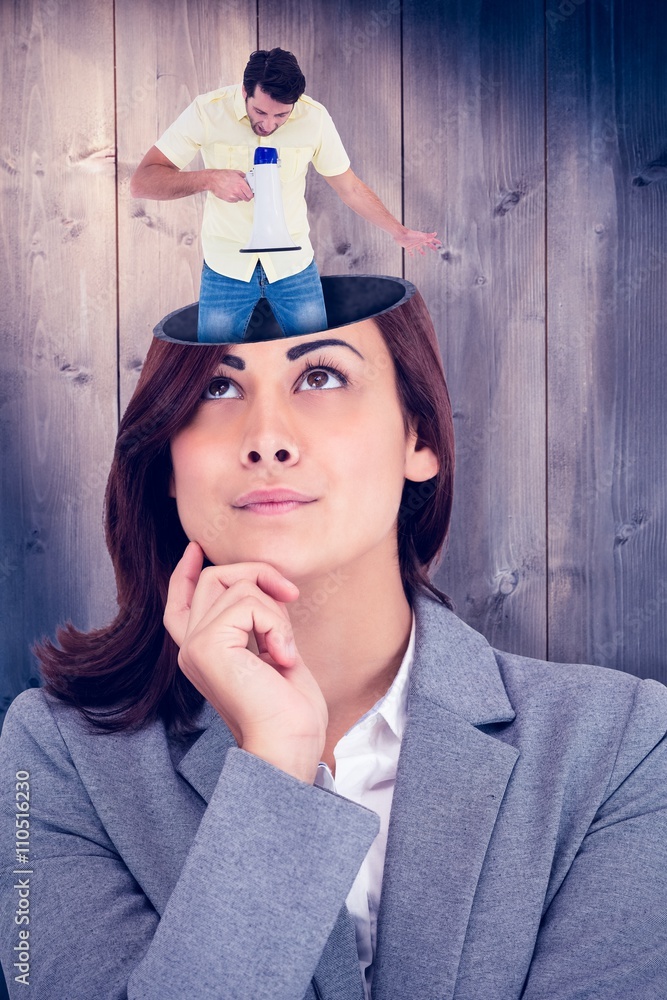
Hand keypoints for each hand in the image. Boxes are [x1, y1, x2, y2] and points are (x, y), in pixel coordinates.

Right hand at [164, 542, 327, 782]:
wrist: (289, 745)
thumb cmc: (289, 710)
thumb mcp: (271, 651)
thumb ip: (256, 621)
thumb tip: (261, 583)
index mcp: (202, 653)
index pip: (180, 603)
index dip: (185, 572)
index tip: (195, 548)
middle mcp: (190, 648)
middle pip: (215, 579)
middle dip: (259, 574)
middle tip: (290, 596)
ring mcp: (195, 645)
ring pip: (239, 585)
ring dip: (277, 611)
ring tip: (284, 651)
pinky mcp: (207, 645)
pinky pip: (249, 602)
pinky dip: (277, 623)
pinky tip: (282, 658)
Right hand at [206, 169, 253, 202]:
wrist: (212, 180)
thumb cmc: (222, 175)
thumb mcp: (235, 172)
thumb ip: (243, 176)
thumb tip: (247, 178)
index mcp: (240, 183)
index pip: (250, 194)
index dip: (251, 194)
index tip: (251, 193)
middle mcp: (237, 191)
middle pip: (247, 199)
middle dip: (246, 196)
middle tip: (245, 192)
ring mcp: (233, 196)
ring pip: (241, 199)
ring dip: (240, 196)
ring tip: (235, 190)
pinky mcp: (228, 199)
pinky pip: (235, 200)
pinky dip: (234, 197)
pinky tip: (231, 192)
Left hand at [396, 228, 441, 255]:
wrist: (400, 234)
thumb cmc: (410, 234)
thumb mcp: (420, 236)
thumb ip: (428, 235)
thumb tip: (435, 233)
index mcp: (422, 238)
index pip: (431, 239)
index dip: (436, 241)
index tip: (440, 243)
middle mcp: (418, 241)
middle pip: (426, 244)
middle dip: (431, 246)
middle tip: (435, 249)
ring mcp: (413, 244)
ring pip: (419, 248)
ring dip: (422, 251)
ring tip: (424, 254)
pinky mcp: (408, 246)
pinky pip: (410, 251)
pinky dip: (411, 253)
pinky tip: (412, 256)